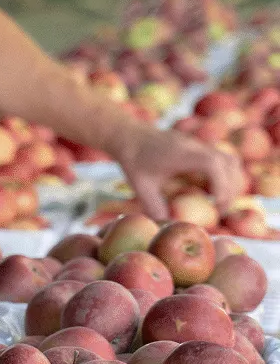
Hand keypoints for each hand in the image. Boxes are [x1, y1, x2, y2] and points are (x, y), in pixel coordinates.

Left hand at [111, 125, 243, 219]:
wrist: (131, 136)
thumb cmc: (135, 161)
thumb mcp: (141, 185)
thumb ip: (153, 206)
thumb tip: (168, 227)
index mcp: (182, 153)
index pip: (212, 164)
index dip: (221, 185)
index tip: (217, 205)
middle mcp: (196, 146)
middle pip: (229, 163)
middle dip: (230, 189)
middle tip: (219, 211)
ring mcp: (201, 145)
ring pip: (231, 161)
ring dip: (232, 182)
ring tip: (219, 203)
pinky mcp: (203, 148)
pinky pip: (225, 160)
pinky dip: (226, 176)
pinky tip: (212, 192)